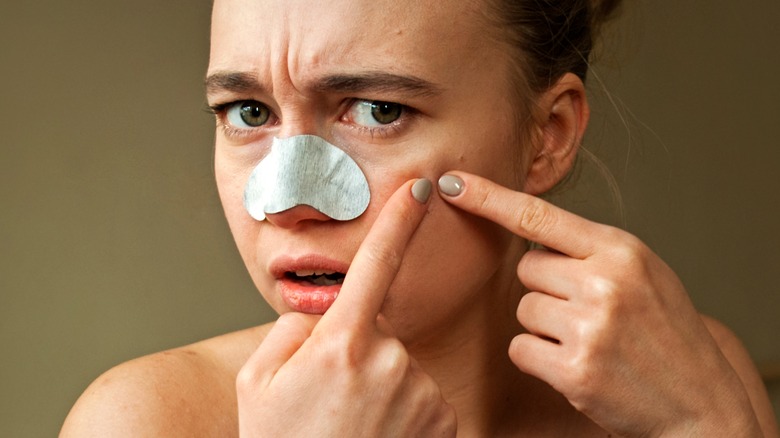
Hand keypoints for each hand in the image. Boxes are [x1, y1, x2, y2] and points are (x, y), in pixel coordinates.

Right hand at [236, 179, 456, 436]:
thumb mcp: (258, 380)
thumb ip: (295, 328)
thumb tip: (329, 311)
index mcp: (341, 343)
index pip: (376, 265)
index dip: (399, 221)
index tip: (421, 189)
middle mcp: (391, 361)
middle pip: (378, 327)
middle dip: (357, 348)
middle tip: (328, 395)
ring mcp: (421, 391)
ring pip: (400, 362)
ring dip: (379, 381)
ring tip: (350, 421)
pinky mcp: (444, 418)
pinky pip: (419, 392)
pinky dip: (402, 406)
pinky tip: (376, 433)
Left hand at [438, 172, 761, 436]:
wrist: (701, 403)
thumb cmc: (667, 334)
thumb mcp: (644, 273)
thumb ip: (591, 250)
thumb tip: (529, 234)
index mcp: (620, 250)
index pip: (538, 216)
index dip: (490, 198)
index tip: (453, 182)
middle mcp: (604, 282)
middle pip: (526, 269)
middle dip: (547, 290)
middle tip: (588, 313)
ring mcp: (590, 326)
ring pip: (523, 310)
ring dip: (545, 328)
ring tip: (591, 341)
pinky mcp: (574, 370)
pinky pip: (520, 348)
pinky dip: (539, 359)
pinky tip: (578, 366)